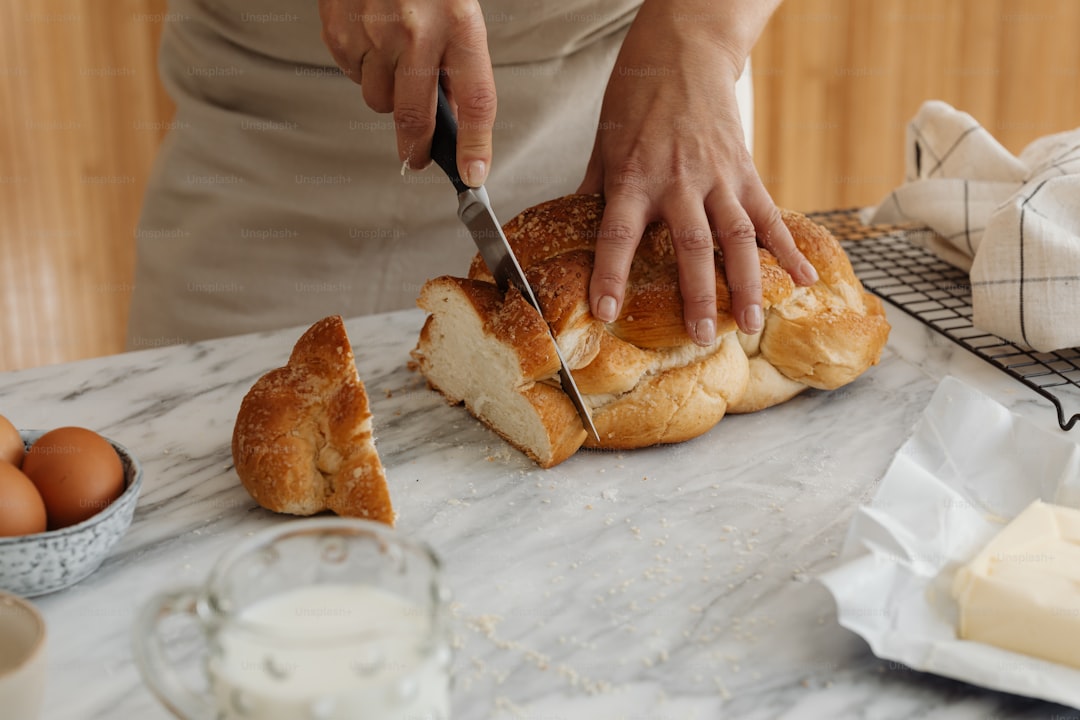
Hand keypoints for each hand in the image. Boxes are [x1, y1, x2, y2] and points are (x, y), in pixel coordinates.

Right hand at [318, 0, 496, 184]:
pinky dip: (363, 70)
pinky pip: (353, 76)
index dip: (476, 145)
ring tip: (393, 64)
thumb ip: (456, 58)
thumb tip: (454, 112)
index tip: (473, 174)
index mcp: (459, 22)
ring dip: (387, 98)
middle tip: (415, 158)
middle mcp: (416, 31)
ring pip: (379, 102)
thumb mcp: (456, 6)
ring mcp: (373, 33)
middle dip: (416, 148)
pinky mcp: (339, 33)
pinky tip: (370, 42)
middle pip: (415, 116)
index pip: (476, 101)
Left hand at [578, 0, 816, 344]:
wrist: (683, 51)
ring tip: (751, 322)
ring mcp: (718, 177)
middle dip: (697, 294)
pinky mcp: (745, 172)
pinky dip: (788, 249)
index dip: (611, 275)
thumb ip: (593, 194)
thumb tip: (571, 235)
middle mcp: (678, 181)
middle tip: (700, 335)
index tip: (607, 311)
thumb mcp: (603, 145)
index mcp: (634, 177)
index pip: (618, 234)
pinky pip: (769, 215)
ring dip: (747, 283)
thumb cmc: (636, 97)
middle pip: (691, 244)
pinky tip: (803, 279)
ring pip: (738, 236)